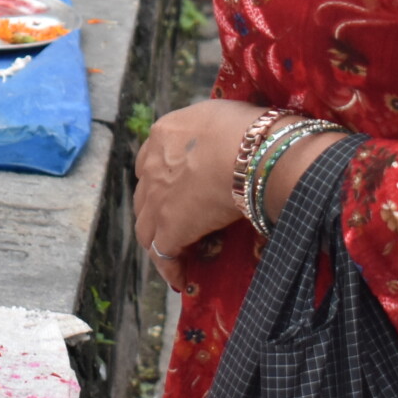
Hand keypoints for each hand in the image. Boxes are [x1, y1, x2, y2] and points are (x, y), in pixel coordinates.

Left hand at [134, 99, 269, 291]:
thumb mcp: (224, 117)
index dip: (162, 179)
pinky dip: (170, 268)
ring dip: (158, 241)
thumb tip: (227, 143)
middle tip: (176, 226)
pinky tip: (181, 280)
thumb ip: (212, 131)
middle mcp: (153, 163)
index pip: (153, 160)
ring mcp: (157, 195)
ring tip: (178, 255)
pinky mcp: (169, 225)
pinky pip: (162, 253)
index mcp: (165, 133)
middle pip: (145, 194)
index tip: (176, 192)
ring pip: (146, 226)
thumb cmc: (251, 131)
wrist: (252, 151)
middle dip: (156, 211)